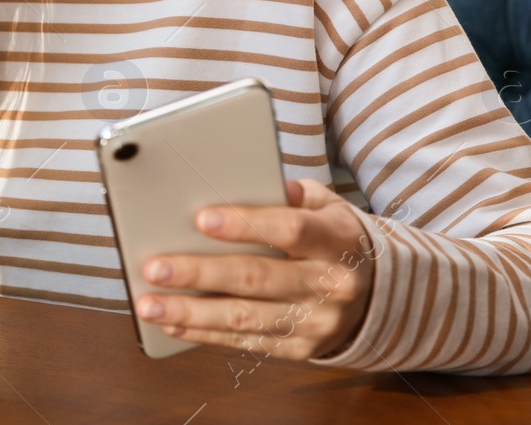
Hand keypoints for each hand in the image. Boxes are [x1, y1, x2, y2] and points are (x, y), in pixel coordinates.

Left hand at [135, 179, 374, 359]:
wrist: (381, 296)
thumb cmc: (334, 239)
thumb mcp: (328, 206)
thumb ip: (293, 194)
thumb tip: (254, 180)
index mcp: (338, 240)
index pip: (290, 229)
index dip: (245, 224)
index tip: (200, 219)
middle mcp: (331, 284)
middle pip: (257, 278)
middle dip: (200, 273)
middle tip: (155, 268)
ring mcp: (317, 322)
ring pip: (246, 318)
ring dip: (191, 311)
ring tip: (149, 303)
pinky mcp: (301, 350)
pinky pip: (247, 343)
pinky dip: (206, 334)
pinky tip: (174, 323)